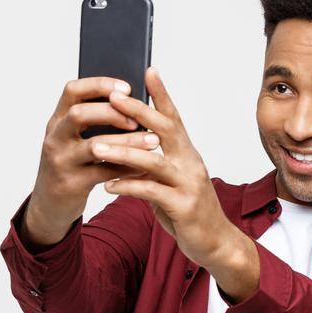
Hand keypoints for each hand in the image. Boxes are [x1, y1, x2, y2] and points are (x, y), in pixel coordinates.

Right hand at [27, 76, 159, 241]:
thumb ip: (95, 121)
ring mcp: (61, 161)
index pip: (72, 90)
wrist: (51, 202)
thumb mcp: (75, 138)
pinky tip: (144, 167)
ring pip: (94, 147)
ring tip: (152, 141)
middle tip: (137, 119)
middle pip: (79, 114)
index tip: (126, 87)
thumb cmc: (72, 162)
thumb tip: (136, 104)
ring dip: (127, 142)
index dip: (99, 84)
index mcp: (58, 119)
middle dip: (112, 113)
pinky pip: (103, 173)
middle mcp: (55, 137)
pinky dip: (127, 168)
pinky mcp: (72, 183)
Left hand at [89, 67, 232, 266]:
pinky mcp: (183, 206)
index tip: (149, 70)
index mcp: (187, 153)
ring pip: (152, 161)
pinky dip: (127, 186)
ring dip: (122, 152)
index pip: (174, 117)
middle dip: (138, 111)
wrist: (215, 242)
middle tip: (114, 97)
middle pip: (164, 130)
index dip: (161, 94)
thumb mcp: (171, 180)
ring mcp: (189, 184)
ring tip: (96, 146)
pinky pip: (150, 192)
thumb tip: (127, 144)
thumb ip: (154, 162)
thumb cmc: (188, 209)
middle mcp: (191, 163)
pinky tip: (108, 185)